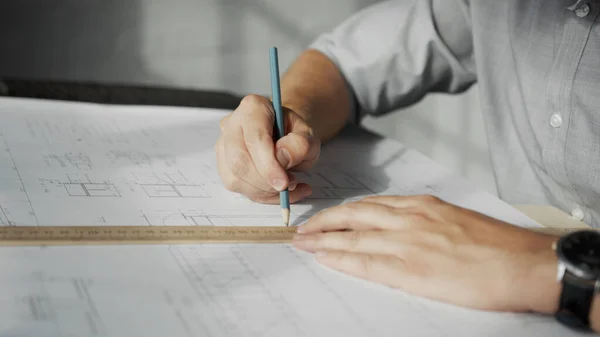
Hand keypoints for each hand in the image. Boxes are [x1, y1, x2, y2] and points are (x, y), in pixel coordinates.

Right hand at [215, 94, 319, 202]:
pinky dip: (261, 196)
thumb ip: (300, 144)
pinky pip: (237, 187)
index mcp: (253, 107)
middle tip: (288, 185)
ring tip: (289, 186)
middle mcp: (232, 124)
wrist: (286, 136)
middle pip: (239, 161)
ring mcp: (223, 145)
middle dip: (265, 182)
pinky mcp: (223, 165)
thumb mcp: (308, 136)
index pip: (255, 139)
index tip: (285, 182)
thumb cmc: (294, 133)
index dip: (269, 165)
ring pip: (235, 178)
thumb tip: (282, 157)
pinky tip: (279, 192)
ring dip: (264, 191)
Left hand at [292, 195, 559, 312]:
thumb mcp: (454, 218)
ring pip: (353, 239)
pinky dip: (341, 260)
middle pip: (352, 216)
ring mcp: (408, 243)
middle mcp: (409, 219)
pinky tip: (325, 259)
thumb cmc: (496, 243)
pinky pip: (366, 263)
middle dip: (323, 222)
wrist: (523, 263)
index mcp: (420, 205)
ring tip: (302, 244)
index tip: (326, 217)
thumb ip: (424, 220)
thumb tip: (400, 227)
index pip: (368, 205)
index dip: (342, 212)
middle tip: (302, 228)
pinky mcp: (412, 270)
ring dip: (323, 241)